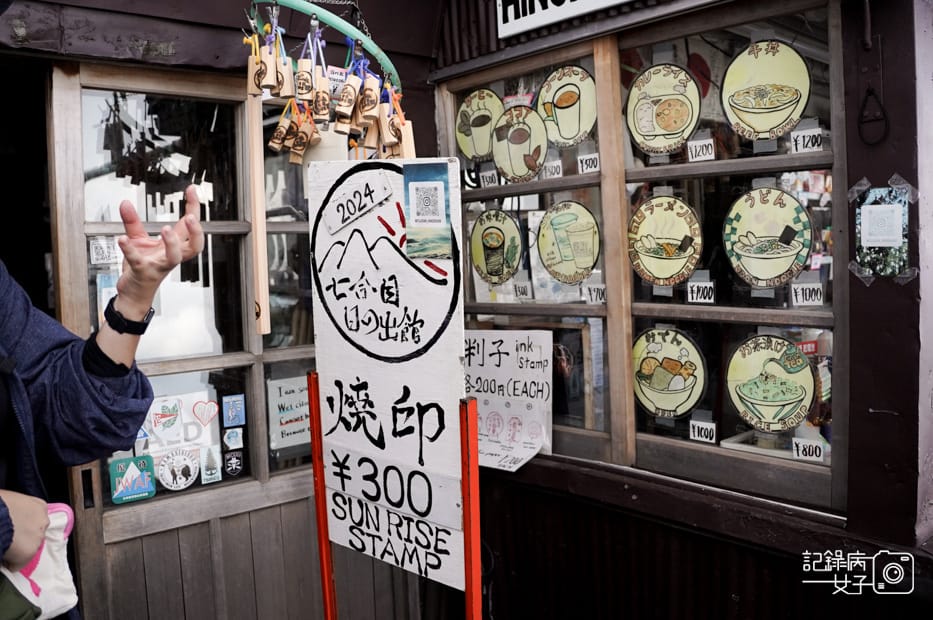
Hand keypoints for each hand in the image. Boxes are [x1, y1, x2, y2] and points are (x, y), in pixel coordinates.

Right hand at [0, 490, 48, 570]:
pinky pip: (18, 564)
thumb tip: (9, 515)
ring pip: (28, 549)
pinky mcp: (28, 553)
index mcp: (39, 506)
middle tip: (7, 538)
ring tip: (4, 546)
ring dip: (16, 551)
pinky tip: (3, 558)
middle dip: (21, 538)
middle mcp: (43, 522)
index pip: (34, 519)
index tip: (12, 529)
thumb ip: (15, 507)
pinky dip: (10, 564)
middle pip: (33, 534)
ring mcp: (38, 538)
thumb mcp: (10, 499)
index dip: (21, 526)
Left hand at [115, 184, 205, 316]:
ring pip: (174, 257)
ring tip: (166, 229)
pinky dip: (130, 249)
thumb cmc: (142, 267)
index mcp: (173, 246)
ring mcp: (158, 265)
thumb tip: (126, 203)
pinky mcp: (143, 272)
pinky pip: (138, 261)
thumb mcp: (138, 240)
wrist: (134, 292)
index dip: (194, 207)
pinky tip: (123, 239)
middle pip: (194, 246)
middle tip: (191, 216)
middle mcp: (170, 256)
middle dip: (196, 232)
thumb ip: (132, 221)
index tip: (192, 190)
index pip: (189, 226)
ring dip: (172, 243)